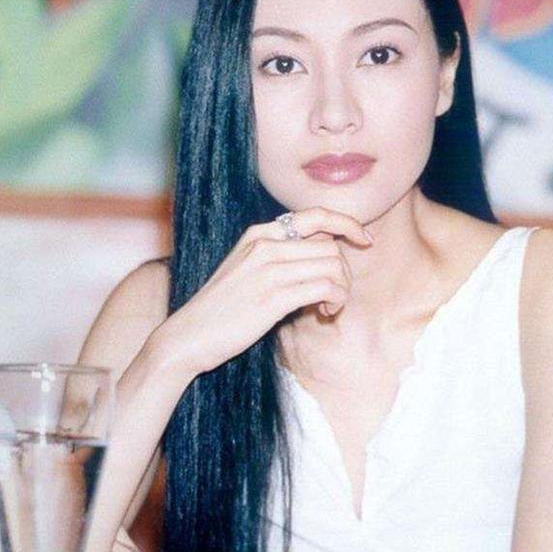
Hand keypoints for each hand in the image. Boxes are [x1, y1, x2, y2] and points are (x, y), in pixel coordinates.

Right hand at [151, 207, 371, 375]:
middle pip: (331, 244)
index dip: (348, 223)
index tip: (364, 240)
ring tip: (330, 306)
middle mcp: (265, 244)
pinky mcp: (274, 296)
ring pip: (333, 264)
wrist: (188, 336)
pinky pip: (326, 286)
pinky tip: (325, 312)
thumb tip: (325, 257)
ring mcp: (268, 268)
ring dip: (342, 288)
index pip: (316, 215)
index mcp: (259, 234)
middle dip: (345, 270)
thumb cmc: (221, 309)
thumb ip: (280, 256)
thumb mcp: (247, 269)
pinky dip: (336, 300)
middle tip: (336, 294)